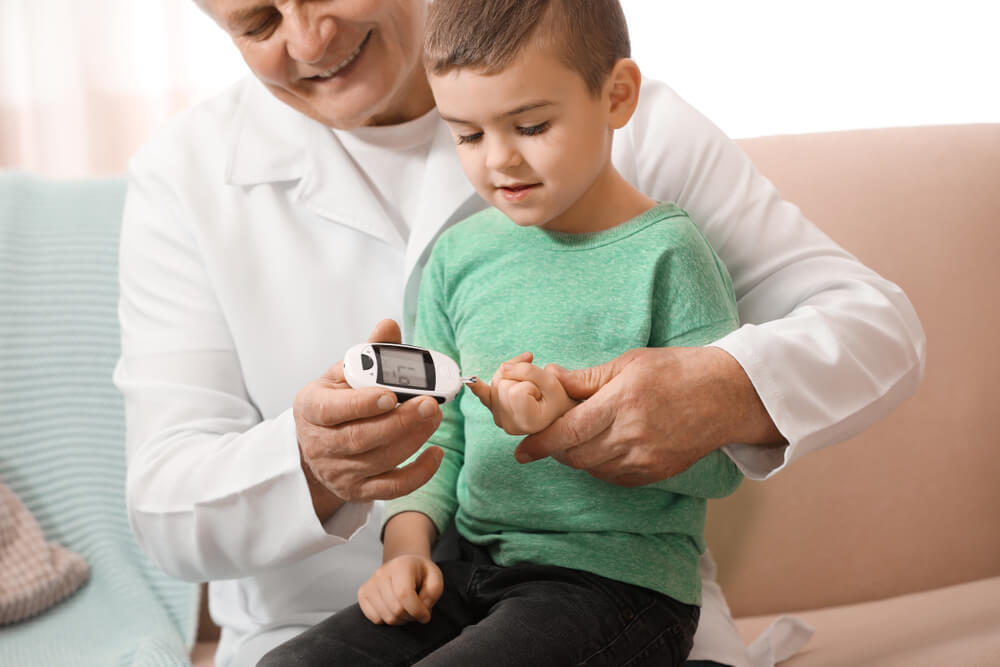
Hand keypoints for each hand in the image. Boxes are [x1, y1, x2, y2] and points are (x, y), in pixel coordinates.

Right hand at [294, 319, 443, 513]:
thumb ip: (370, 352)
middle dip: (400, 421)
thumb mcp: (342, 374)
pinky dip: (419, 473)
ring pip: (381, 460)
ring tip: (436, 416)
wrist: (316, 445)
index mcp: (310, 408)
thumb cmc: (335, 402)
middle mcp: (321, 444)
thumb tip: (390, 325)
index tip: (390, 394)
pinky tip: (436, 453)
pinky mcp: (359, 491)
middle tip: (431, 403)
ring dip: (414, 438)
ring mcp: (340, 471)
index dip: (361, 404)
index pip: (331, 410)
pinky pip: (393, 488)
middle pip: (362, 438)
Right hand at [357, 554, 443, 624]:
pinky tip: (394, 609)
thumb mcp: (435, 577)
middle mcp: (381, 573)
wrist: (403, 565)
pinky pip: (375, 619)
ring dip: (401, 619)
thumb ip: (434, 591)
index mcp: (401, 565)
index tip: (426, 615)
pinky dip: (388, 620)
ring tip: (407, 609)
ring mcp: (370, 584)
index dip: (417, 610)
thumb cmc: (420, 573)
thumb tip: (423, 607)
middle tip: (417, 611)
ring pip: (386, 617)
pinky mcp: (362, 594)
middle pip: (396, 609)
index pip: (404, 595)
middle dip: (411, 616)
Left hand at [467, 352, 576, 434]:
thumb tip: (503, 366)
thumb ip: (529, 371)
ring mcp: (501, 420)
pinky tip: (471, 380)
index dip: (530, 383)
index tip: (542, 393)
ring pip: (495, 382)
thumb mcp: (552, 381)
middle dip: (518, 376)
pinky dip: (478, 387)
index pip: (515, 390)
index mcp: (526, 423)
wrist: (561, 413)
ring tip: (531, 386)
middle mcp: (509, 426)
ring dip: (511, 375)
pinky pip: (484, 395)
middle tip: (537, 385)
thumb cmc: (560, 399)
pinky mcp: (496, 412)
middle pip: (501, 384)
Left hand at [514, 346, 784, 485]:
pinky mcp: (656, 474)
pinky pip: (613, 477)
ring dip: (577, 457)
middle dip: (556, 449)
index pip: (568, 432)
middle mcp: (632, 436)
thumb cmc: (678, 371)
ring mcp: (645, 459)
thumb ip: (586, 379)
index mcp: (622, 403)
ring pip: (592, 469)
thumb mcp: (629, 363)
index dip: (540, 443)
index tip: (521, 450)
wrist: (727, 396)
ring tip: (579, 437)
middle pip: (576, 455)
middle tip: (549, 436)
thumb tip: (550, 380)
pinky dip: (600, 466)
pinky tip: (603, 447)